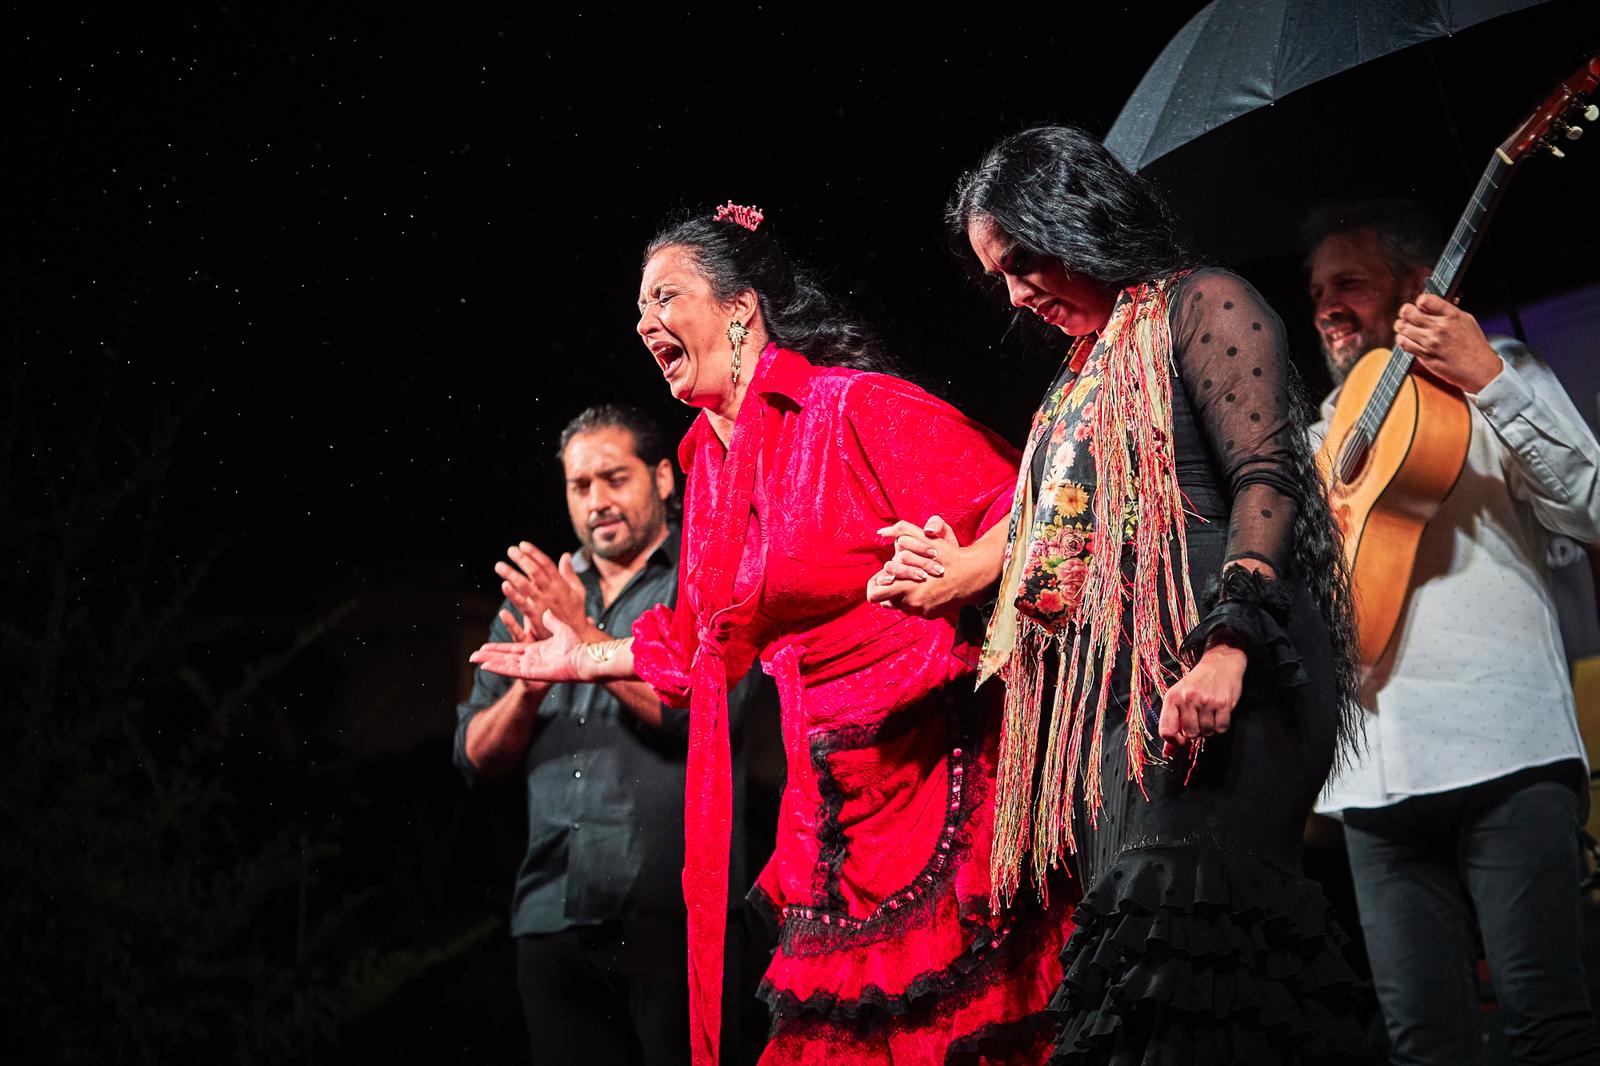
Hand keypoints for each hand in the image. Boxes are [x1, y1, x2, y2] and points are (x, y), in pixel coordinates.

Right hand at [471, 610, 587, 682]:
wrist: (586, 658)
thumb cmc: (578, 646)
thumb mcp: (561, 629)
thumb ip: (551, 621)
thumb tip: (546, 610)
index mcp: (536, 651)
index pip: (512, 649)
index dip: (498, 649)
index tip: (484, 647)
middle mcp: (531, 660)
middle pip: (505, 659)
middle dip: (489, 657)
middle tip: (473, 656)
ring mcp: (531, 668)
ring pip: (506, 665)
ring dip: (490, 662)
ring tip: (475, 660)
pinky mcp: (534, 673)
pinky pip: (513, 670)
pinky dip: (499, 668)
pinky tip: (487, 666)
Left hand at [495, 541, 596, 641]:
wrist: (575, 635)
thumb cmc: (576, 612)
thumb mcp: (577, 590)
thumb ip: (569, 573)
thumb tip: (566, 555)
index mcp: (561, 584)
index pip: (546, 564)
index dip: (534, 553)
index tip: (523, 544)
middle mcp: (551, 591)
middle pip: (534, 571)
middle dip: (522, 559)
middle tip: (511, 550)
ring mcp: (542, 603)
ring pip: (525, 585)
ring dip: (511, 574)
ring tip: (500, 566)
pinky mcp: (535, 616)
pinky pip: (522, 603)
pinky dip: (513, 594)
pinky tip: (504, 586)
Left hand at [866, 515, 966, 616]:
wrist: (975, 575)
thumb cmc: (950, 554)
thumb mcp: (927, 539)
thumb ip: (902, 531)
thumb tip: (881, 531)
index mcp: (907, 586)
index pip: (874, 594)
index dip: (876, 584)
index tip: (884, 577)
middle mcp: (912, 603)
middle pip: (884, 602)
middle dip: (888, 590)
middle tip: (896, 578)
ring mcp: (921, 611)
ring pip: (898, 606)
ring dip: (901, 594)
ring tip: (910, 581)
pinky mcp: (930, 615)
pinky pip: (913, 609)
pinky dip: (915, 599)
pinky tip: (924, 587)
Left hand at [1159, 636, 1245, 755]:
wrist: (1220, 663)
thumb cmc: (1197, 683)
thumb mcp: (1178, 697)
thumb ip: (1172, 723)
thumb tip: (1168, 753)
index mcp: (1172, 698)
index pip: (1166, 731)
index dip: (1174, 741)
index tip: (1181, 739)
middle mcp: (1188, 699)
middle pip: (1190, 735)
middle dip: (1195, 732)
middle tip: (1199, 720)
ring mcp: (1206, 701)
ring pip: (1206, 733)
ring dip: (1209, 729)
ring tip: (1209, 715)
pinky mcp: (1224, 703)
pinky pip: (1221, 729)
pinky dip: (1221, 726)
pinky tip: (1219, 715)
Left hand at [1394, 293, 1502, 392]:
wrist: (1480, 369)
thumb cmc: (1474, 344)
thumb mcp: (1466, 320)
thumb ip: (1447, 311)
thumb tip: (1430, 303)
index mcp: (1452, 315)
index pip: (1425, 300)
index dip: (1419, 301)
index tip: (1421, 306)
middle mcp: (1440, 327)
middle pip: (1408, 312)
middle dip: (1405, 312)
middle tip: (1408, 315)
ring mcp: (1431, 342)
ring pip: (1402, 327)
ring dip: (1401, 326)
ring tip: (1406, 327)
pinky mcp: (1425, 356)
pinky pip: (1403, 344)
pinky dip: (1401, 339)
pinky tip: (1407, 339)